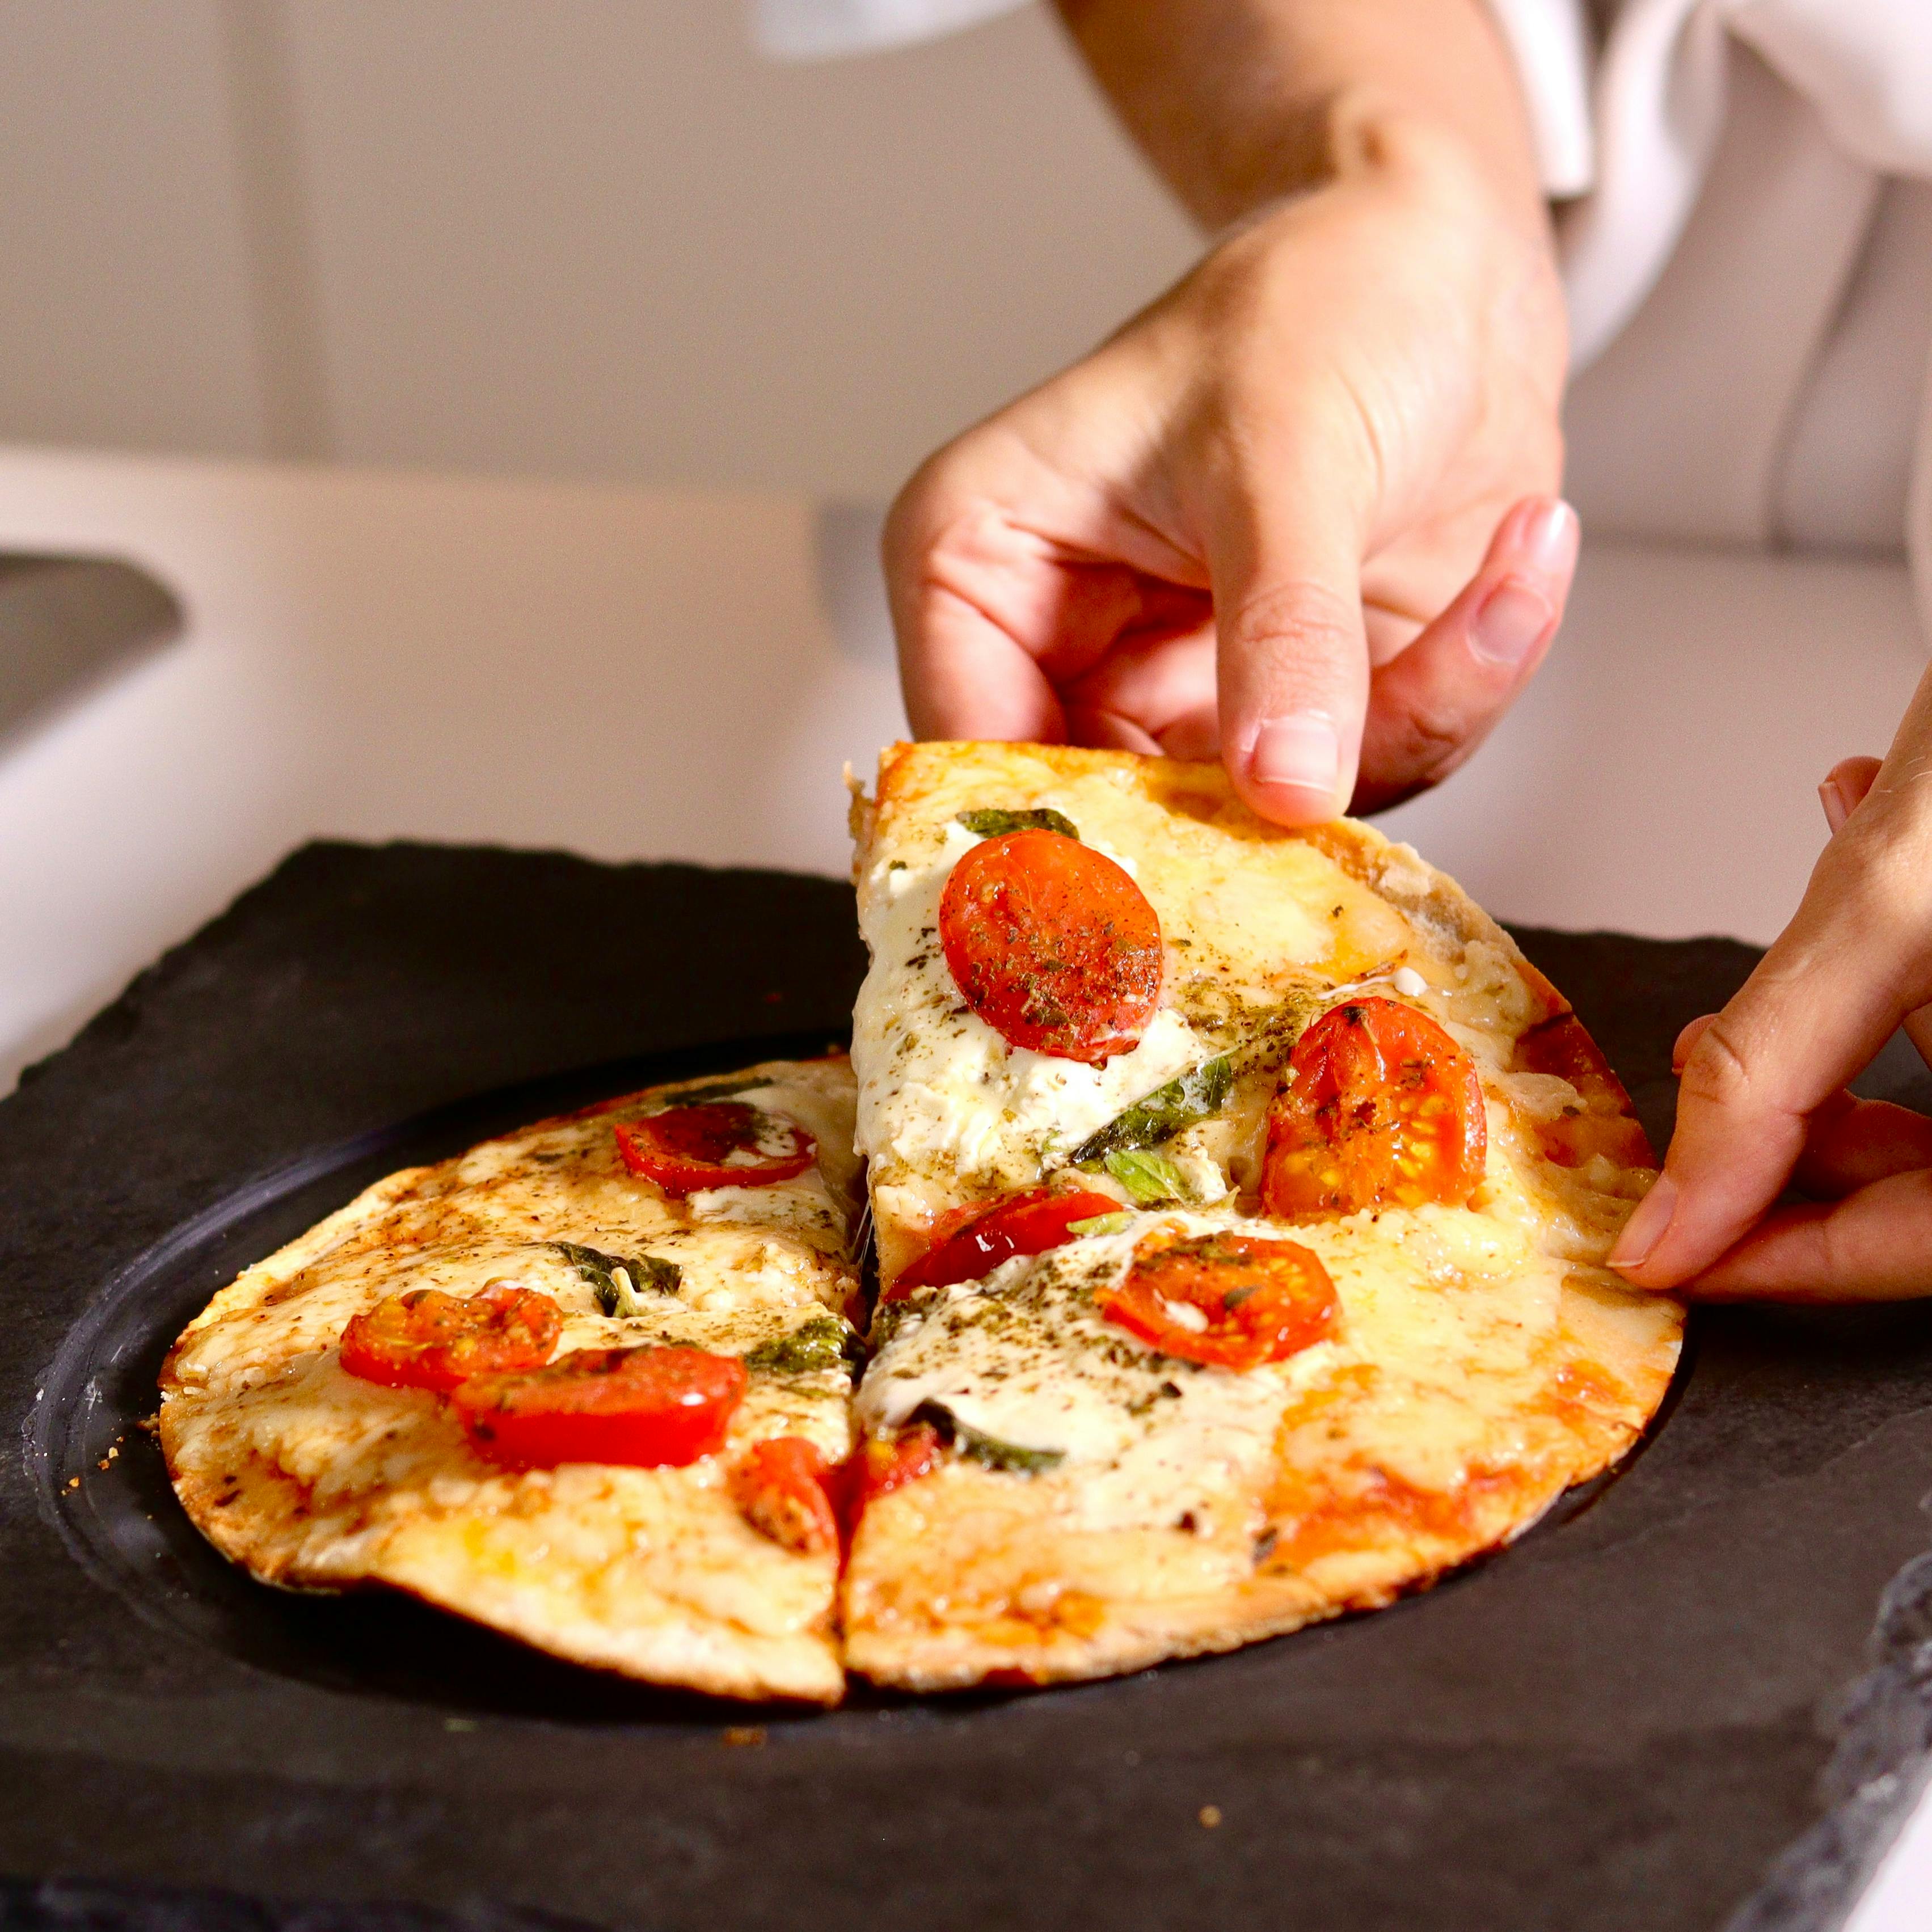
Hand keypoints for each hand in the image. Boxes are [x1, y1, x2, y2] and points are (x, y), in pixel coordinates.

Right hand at [884, 103, 1572, 824]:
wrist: (1451, 270)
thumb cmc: (1321, 297)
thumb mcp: (1285, 451)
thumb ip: (1280, 627)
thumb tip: (1284, 789)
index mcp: (983, 572)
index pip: (978, 760)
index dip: (1069, 841)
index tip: (1198, 864)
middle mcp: (1066, 655)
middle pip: (1123, 824)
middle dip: (1275, 798)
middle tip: (1382, 734)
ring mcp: (1183, 694)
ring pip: (1265, 818)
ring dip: (1408, 715)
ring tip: (1504, 558)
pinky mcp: (1290, 712)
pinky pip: (1367, 773)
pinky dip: (1461, 684)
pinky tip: (1518, 554)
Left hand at [1610, 668, 1931, 1298]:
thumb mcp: (1895, 906)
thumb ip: (1776, 1078)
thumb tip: (1678, 1230)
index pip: (1924, 1250)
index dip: (1785, 1263)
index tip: (1666, 1259)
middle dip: (1799, 1155)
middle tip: (1694, 1134)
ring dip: (1836, 1062)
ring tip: (1750, 1014)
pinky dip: (1898, 980)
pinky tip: (1852, 865)